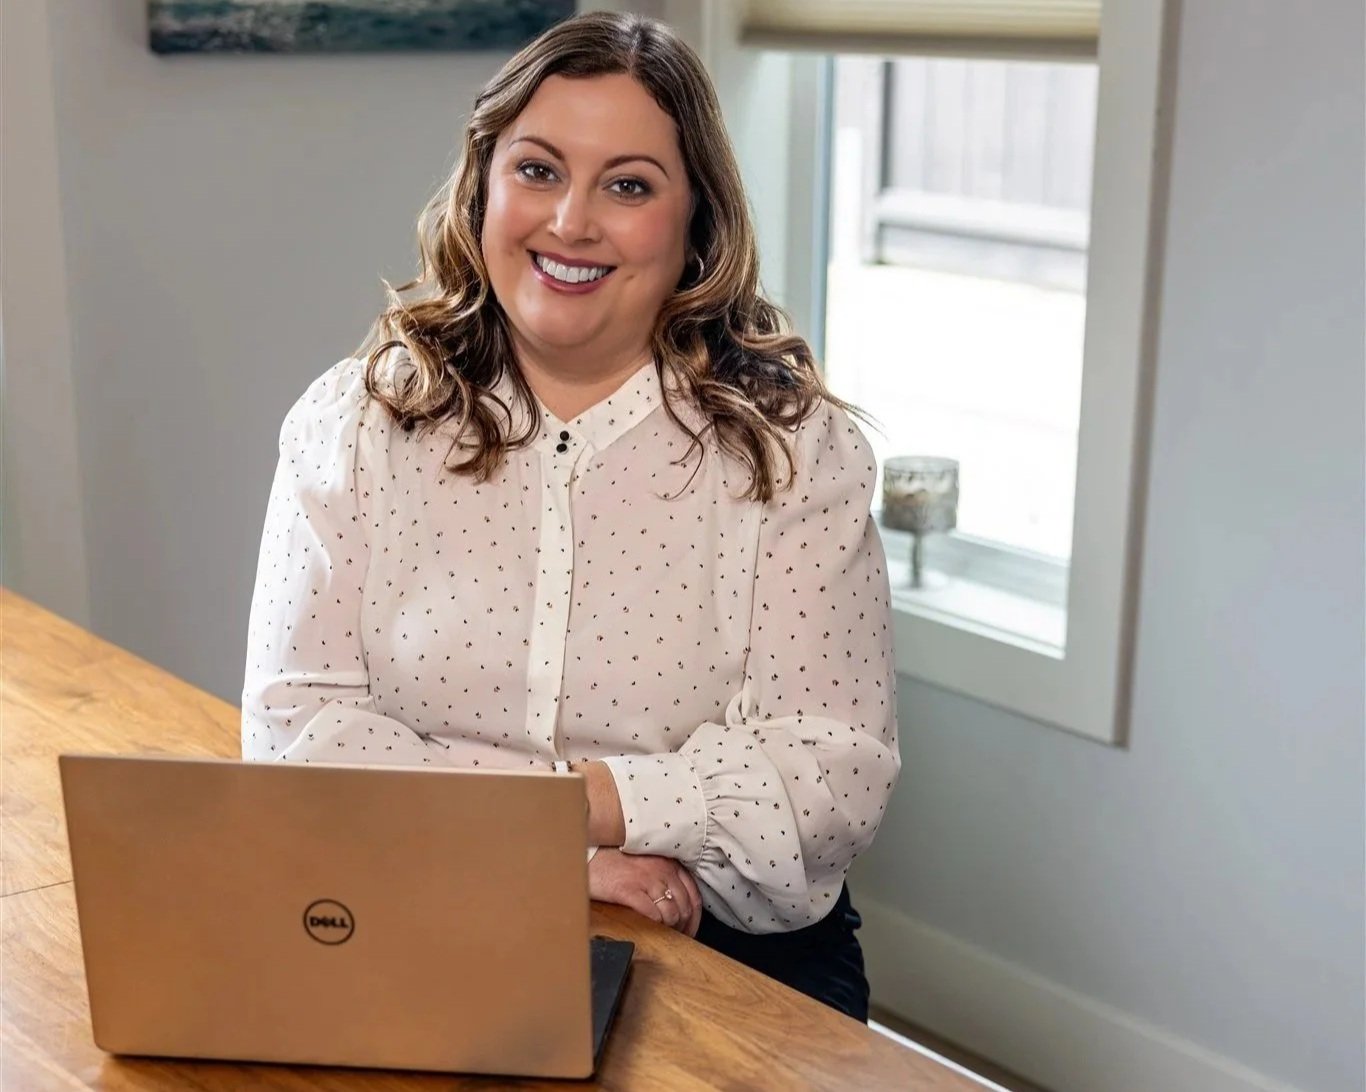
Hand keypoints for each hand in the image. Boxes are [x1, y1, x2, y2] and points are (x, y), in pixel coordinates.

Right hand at [588, 848, 702, 936]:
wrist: (588, 857)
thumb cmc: (616, 862)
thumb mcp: (647, 864)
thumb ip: (664, 878)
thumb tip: (679, 905)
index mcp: (668, 863)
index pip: (694, 894)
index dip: (695, 918)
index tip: (690, 930)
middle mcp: (661, 869)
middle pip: (685, 907)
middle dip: (684, 927)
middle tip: (678, 939)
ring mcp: (645, 879)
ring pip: (671, 913)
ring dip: (670, 929)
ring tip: (664, 936)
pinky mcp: (628, 890)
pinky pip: (652, 914)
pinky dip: (655, 925)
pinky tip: (650, 927)